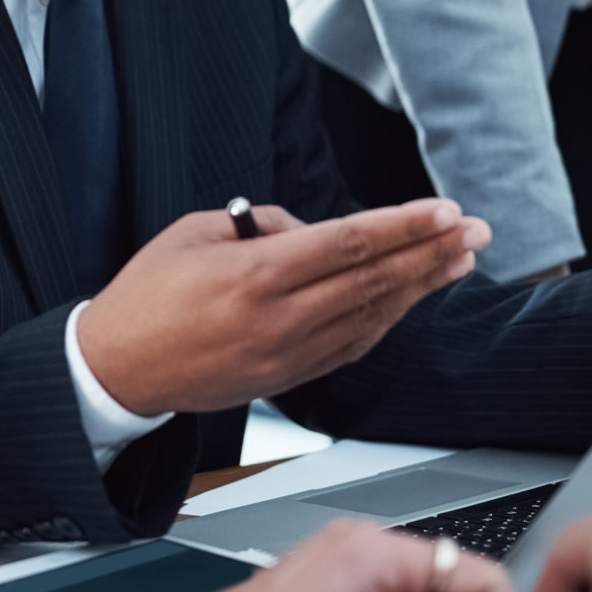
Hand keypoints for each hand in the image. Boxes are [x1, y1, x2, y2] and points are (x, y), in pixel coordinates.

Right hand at [78, 199, 488, 415]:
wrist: (118, 371)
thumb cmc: (147, 296)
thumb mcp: (194, 232)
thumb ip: (262, 225)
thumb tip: (313, 228)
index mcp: (254, 277)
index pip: (347, 244)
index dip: (402, 227)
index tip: (442, 211)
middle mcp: (279, 321)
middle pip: (373, 280)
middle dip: (430, 252)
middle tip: (473, 229)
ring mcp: (288, 356)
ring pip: (371, 315)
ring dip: (421, 286)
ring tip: (458, 258)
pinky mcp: (288, 379)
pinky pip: (352, 344)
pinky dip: (388, 319)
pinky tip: (411, 298)